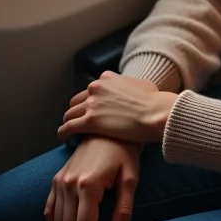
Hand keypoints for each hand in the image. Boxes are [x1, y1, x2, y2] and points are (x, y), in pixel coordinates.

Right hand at [44, 135, 139, 220]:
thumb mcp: (130, 178)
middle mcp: (69, 185)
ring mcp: (60, 182)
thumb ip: (124, 207)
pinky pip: (49, 209)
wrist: (108, 128)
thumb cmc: (123, 151)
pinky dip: (55, 220)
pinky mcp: (56, 179)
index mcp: (88, 186)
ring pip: (58, 220)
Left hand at [58, 71, 178, 144]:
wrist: (156, 112)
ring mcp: (92, 104)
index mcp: (107, 78)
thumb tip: (133, 92)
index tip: (94, 111)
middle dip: (78, 112)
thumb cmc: (154, 100)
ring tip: (73, 134)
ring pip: (69, 114)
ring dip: (70, 123)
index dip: (92, 102)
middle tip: (82, 123)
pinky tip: (67, 141)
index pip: (91, 90)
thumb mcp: (142, 85)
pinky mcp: (89, 121)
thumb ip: (130, 86)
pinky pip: (68, 128)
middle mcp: (96, 87)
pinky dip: (65, 134)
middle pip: (76, 101)